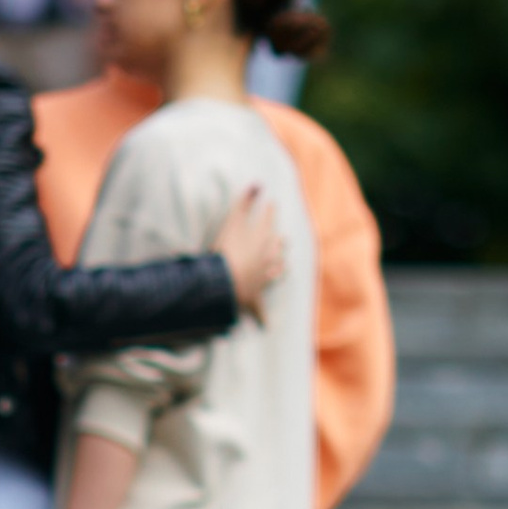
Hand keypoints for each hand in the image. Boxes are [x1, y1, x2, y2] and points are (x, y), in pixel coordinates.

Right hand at [215, 187, 288, 325]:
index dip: (269, 213)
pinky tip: (266, 326)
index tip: (272, 205)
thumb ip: (244, 201)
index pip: (268, 223)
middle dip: (278, 242)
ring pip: (275, 273)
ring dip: (278, 269)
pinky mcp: (254, 301)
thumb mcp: (233, 222)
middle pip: (276, 248)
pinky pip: (260, 312)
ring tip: (282, 267)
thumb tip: (258, 182)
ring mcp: (262, 281)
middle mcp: (267, 260)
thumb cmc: (226, 251)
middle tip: (282, 238)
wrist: (225, 283)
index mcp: (261, 241)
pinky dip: (263, 318)